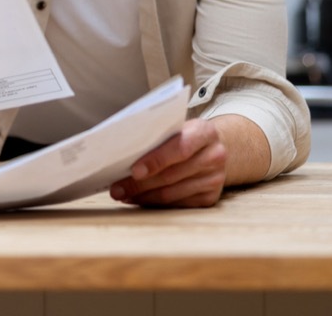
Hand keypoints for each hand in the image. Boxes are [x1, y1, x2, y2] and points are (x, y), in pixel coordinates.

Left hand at [109, 118, 227, 207]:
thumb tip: (122, 153)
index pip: (180, 148)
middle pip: (172, 175)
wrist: (214, 147)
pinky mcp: (210, 198)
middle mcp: (214, 156)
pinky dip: (154, 203)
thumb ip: (157, 136)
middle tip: (116, 189)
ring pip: (172, 194)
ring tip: (123, 195)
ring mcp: (214, 179)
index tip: (134, 171)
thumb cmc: (185, 135)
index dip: (156, 160)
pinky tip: (139, 198)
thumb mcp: (177, 127)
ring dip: (143, 196)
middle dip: (140, 184)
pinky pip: (177, 205)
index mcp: (205, 132)